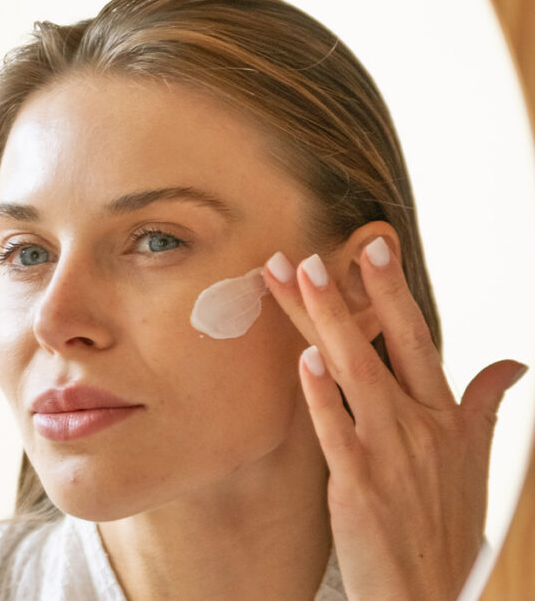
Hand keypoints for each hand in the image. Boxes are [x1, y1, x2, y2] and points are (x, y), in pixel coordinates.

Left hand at [263, 234, 526, 599]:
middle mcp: (419, 426)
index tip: (370, 245)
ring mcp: (389, 452)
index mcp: (445, 416)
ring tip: (299, 277)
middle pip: (382, 344)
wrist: (431, 594)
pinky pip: (335, 431)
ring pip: (354, 371)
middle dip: (352, 292)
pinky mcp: (359, 485)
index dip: (392, 290)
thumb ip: (486, 407)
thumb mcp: (476, 462)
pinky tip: (301, 360)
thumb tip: (512, 363)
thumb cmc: (446, 525)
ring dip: (325, 320)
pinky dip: (320, 395)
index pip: (418, 338)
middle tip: (318, 249)